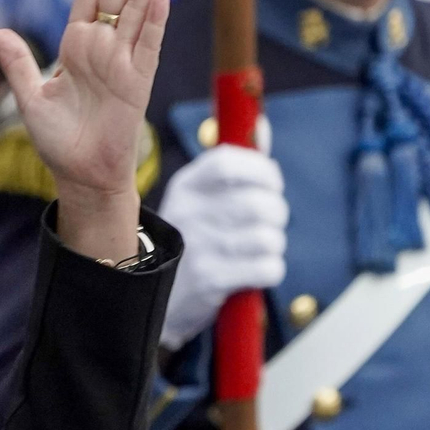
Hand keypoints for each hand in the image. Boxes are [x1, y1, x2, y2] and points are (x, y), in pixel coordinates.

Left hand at [0, 0, 171, 261]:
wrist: (80, 175)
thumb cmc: (57, 141)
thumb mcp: (29, 99)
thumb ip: (18, 63)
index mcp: (76, 46)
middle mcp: (103, 48)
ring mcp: (123, 63)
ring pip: (139, 10)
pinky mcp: (137, 83)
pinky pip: (148, 46)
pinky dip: (154, 22)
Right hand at [157, 145, 287, 350]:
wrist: (153, 302)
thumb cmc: (188, 246)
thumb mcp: (198, 201)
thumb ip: (233, 166)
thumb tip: (263, 128)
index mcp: (185, 187)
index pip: (229, 163)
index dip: (262, 171)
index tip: (272, 185)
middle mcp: (188, 213)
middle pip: (259, 204)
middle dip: (276, 216)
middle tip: (268, 225)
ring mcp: (197, 248)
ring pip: (268, 238)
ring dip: (272, 247)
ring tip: (255, 252)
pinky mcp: (209, 281)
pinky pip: (267, 268)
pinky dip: (269, 271)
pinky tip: (252, 274)